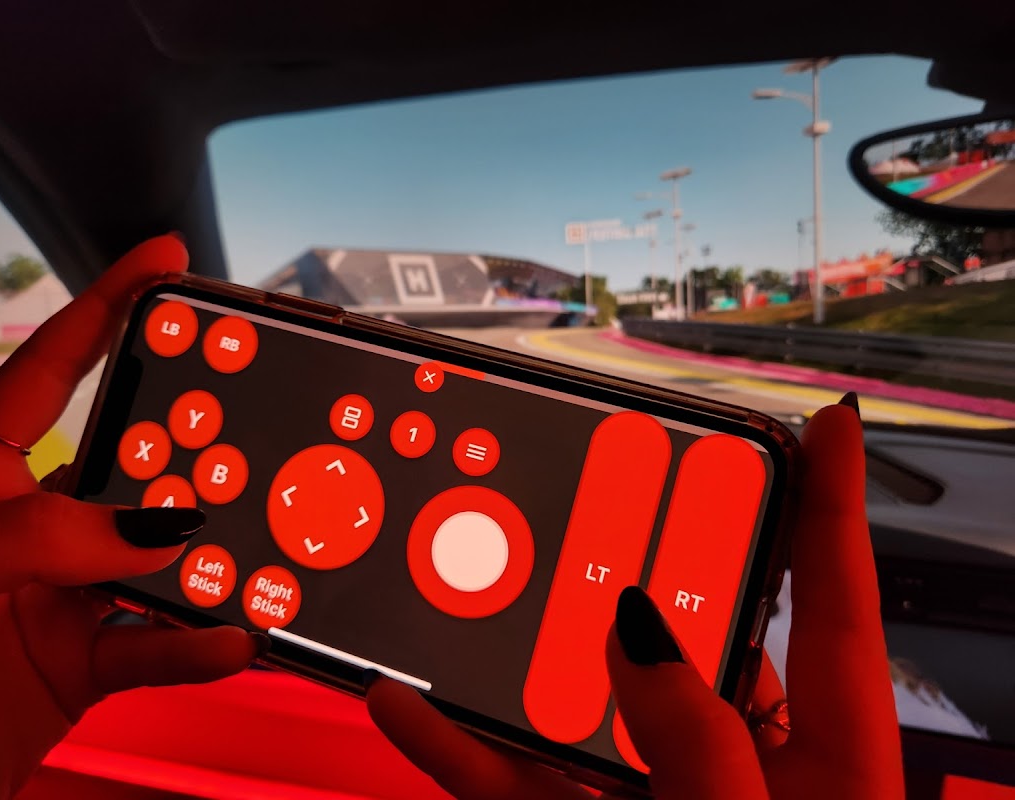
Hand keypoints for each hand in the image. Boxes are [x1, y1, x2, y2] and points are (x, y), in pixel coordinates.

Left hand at [0, 236, 259, 798]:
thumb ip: (42, 535)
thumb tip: (156, 531)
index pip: (55, 369)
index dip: (110, 306)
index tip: (167, 258)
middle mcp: (29, 522)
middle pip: (132, 464)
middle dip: (193, 445)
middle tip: (252, 430)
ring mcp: (59, 592)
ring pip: (157, 561)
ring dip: (211, 563)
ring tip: (264, 550)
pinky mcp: (78, 663)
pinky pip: (152, 648)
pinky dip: (193, 647)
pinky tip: (232, 640)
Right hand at [366, 400, 903, 798]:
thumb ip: (703, 745)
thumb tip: (645, 632)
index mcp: (834, 758)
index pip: (837, 598)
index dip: (832, 502)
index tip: (824, 423)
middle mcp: (747, 765)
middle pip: (691, 628)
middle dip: (639, 554)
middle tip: (593, 488)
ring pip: (588, 704)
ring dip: (526, 648)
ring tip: (473, 580)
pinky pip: (524, 785)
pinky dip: (465, 752)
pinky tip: (411, 712)